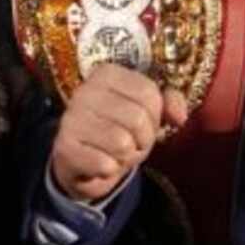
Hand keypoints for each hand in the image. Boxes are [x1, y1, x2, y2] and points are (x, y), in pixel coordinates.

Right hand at [50, 64, 187, 202]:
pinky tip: (100, 164)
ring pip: (122, 143)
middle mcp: (84, 91)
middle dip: (143, 139)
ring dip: (127, 156)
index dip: (155, 116)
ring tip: (116, 152)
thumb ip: (169, 104)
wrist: (82, 162)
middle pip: (138, 118)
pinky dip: (110, 170)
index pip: (149, 93)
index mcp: (106, 74)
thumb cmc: (119, 130)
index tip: (144, 124)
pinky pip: (106, 165)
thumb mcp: (147, 112)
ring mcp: (71, 119)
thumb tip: (179, 117)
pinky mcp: (64, 147)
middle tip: (131, 143)